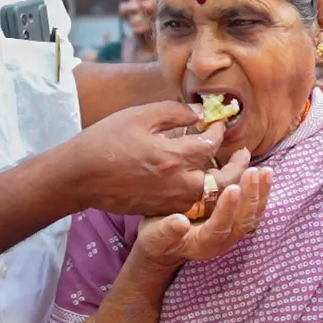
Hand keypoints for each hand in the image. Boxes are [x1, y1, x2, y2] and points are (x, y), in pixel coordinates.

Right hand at [63, 101, 224, 216]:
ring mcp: (169, 201)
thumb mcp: (139, 116)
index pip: (210, 144)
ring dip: (225, 184)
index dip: (218, 131)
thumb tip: (199, 113)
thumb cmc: (105, 141)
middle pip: (223, 181)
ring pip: (211, 198)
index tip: (218, 123)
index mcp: (172, 157)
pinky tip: (205, 181)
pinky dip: (206, 195)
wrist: (78, 176)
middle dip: (238, 166)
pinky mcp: (160, 210)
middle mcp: (176, 184)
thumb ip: (173, 112)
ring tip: (229, 169)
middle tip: (244, 153)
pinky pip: (194, 206)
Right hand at [133, 159, 269, 268]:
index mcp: (202, 245)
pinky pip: (253, 210)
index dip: (227, 210)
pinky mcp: (235, 222)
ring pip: (252, 216)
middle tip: (252, 172)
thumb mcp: (154, 236)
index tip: (232, 188)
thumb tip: (180, 222)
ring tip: (265, 171)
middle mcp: (222, 241)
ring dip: (260, 194)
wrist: (165, 245)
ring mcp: (232, 233)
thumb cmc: (157, 238)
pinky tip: (264, 174)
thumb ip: (167, 230)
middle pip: (242, 222)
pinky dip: (261, 193)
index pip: (219, 228)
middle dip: (249, 197)